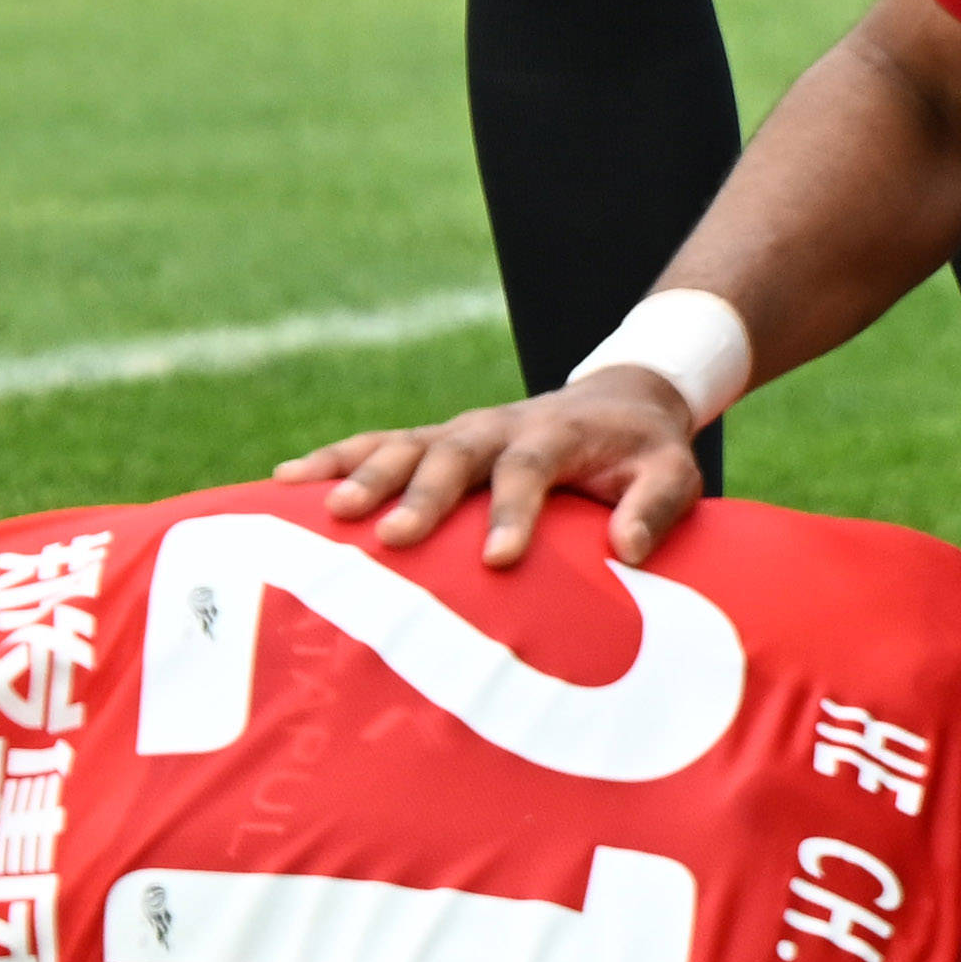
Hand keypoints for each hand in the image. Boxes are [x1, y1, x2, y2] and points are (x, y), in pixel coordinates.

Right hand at [284, 375, 707, 569]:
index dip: (514, 512)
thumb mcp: (675, 473)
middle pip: (452, 455)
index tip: (499, 561)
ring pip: (402, 445)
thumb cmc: (644, 453)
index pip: (530, 468)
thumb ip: (657, 506)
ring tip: (325, 513)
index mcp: (556, 434)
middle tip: (389, 539)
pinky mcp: (433, 441)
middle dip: (420, 496)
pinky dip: (333, 460)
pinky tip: (285, 483)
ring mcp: (458, 431)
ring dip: (361, 474)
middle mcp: (497, 426)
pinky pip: (376, 444)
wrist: (617, 400)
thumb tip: (628, 549)